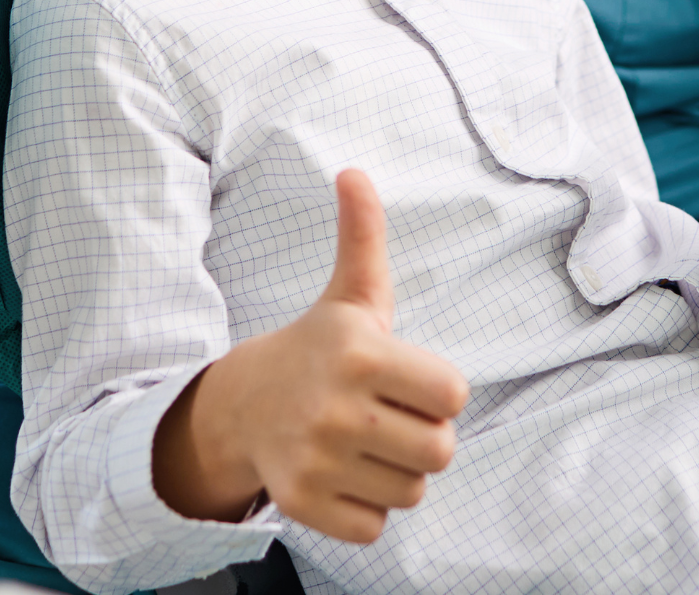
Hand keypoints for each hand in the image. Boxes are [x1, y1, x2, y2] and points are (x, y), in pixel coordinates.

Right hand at [153, 169, 468, 542]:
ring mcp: (318, 460)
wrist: (244, 403)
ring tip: (366, 443)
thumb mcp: (350, 293)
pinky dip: (367, 506)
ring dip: (398, 473)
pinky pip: (375, 526)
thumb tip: (354, 172)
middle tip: (391, 415)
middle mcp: (339, 409)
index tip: (408, 378)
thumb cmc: (319, 346)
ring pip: (412, 492)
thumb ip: (364, 235)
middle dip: (424, 435)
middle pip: (441, 451)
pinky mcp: (304, 504)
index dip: (439, 390)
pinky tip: (345, 473)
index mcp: (361, 353)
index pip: (454, 395)